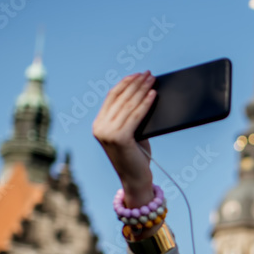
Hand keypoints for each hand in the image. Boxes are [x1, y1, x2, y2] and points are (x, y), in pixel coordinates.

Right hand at [92, 72, 156, 205]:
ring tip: (153, 80)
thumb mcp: (132, 133)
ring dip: (142, 90)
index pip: (112, 96)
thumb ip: (131, 117)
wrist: (136, 179)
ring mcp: (107, 133)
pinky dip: (145, 104)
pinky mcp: (119, 138)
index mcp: (99, 124)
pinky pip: (135, 116)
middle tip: (149, 74)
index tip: (138, 74)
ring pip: (128, 105)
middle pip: (120, 98)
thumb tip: (145, 93)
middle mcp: (100, 127)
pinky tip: (153, 95)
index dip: (125, 83)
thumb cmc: (137, 156)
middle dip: (136, 84)